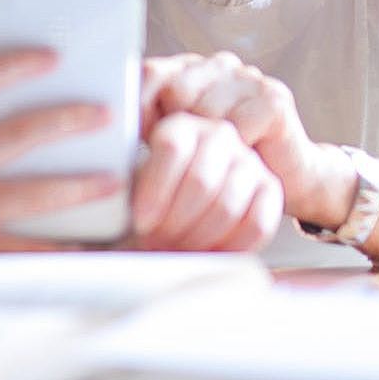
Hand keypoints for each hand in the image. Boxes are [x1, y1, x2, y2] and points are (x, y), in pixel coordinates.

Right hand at [0, 50, 124, 253]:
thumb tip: (35, 107)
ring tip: (112, 180)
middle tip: (105, 114)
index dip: (17, 64)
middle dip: (67, 122)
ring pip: (33, 196)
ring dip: (79, 187)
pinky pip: (29, 249)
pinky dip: (63, 245)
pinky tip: (91, 240)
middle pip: (16, 135)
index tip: (54, 57)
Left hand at [128, 114, 280, 250]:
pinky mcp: (270, 188)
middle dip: (175, 222)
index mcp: (180, 125)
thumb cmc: (152, 199)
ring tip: (176, 250)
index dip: (155, 190)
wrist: (187, 208)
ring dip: (198, 238)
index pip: (171, 148)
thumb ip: (122, 186)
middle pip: (201, 180)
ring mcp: (248, 160)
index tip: (141, 223)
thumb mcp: (130, 185)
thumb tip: (108, 195)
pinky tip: (207, 254)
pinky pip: (257, 223)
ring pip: (227, 205)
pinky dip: (230, 247)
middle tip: (157, 244)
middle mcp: (218, 135)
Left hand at [138, 52, 329, 222]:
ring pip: (206, 111)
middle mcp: (218, 65)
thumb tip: (109, 129)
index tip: (138, 140)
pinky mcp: (273, 99)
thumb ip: (149, 128)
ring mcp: (247, 78)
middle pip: (176, 91)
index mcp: (189, 69)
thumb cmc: (225, 164)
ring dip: (208, 147)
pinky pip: (237, 127)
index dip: (139, 106)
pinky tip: (243, 158)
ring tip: (217, 162)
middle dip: (176, 131)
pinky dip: (236, 152)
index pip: (149, 73)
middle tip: (186, 160)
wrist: (289, 179)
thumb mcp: (180, 144)